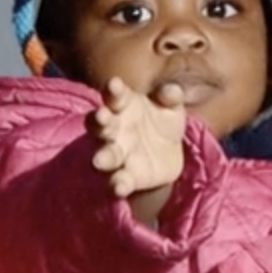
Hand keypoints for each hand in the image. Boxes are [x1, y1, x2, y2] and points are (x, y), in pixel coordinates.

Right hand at [89, 77, 188, 221]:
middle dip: (99, 120)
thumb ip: (171, 97)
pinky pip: (118, 181)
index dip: (113, 89)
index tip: (114, 85)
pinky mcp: (126, 177)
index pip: (114, 95)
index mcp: (123, 105)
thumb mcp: (172, 107)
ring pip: (106, 154)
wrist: (168, 156)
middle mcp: (114, 129)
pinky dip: (117, 185)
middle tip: (101, 117)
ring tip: (99, 160)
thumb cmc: (162, 122)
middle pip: (101, 124)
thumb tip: (171, 91)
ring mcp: (118, 154)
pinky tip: (119, 187)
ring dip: (103, 156)